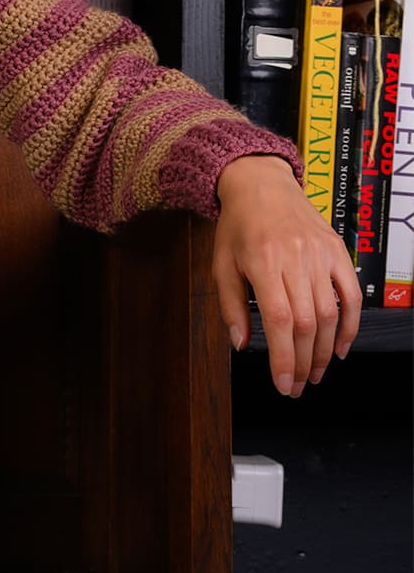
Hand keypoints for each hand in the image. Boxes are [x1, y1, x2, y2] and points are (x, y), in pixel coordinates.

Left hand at [212, 154, 362, 396]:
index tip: (282, 384)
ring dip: (324, 350)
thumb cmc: (237, 227)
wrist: (262, 185)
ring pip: (330, 314)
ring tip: (314, 373)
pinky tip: (340, 348)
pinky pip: (351, 295)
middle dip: (303, 362)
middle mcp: (297, 260)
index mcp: (264, 263)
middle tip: (297, 386)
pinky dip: (350, 325)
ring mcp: (321, 256)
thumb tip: (241, 345)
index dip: (284, 357)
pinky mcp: (339, 253)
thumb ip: (231, 307)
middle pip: (307, 323)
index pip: (280, 321)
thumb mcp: (222, 265)